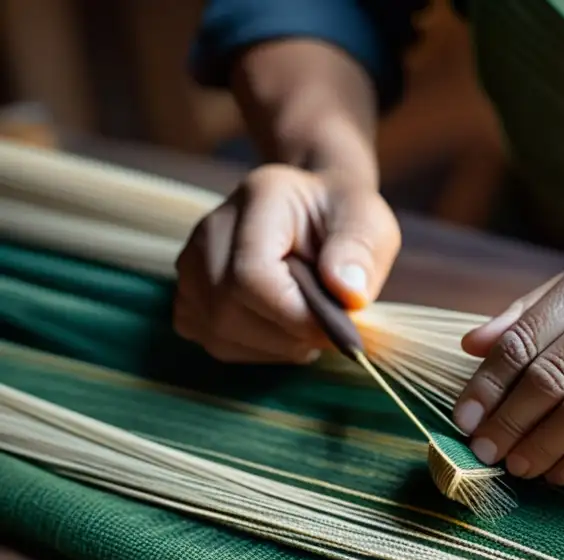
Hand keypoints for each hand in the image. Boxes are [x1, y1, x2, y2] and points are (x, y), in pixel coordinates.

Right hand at [174, 164, 399, 362]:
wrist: (313, 208)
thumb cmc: (343, 216)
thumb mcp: (368, 221)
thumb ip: (360, 253)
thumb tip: (350, 294)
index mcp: (261, 199)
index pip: (252, 276)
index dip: (295, 316)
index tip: (337, 328)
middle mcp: (212, 229)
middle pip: (228, 311)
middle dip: (287, 337)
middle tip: (327, 329)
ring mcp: (191, 262)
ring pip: (219, 333)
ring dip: (273, 347)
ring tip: (306, 324)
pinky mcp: (189, 293)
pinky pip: (213, 340)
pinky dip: (253, 349)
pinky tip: (280, 329)